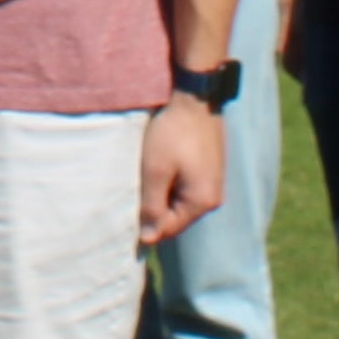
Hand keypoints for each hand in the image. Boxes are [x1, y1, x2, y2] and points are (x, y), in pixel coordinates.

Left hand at [139, 91, 222, 245]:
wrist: (195, 98)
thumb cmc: (172, 134)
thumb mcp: (155, 171)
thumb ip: (151, 206)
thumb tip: (148, 239)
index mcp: (201, 202)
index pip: (169, 229)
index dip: (145, 226)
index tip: (125, 215)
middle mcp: (213, 198)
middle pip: (176, 217)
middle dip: (154, 210)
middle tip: (133, 191)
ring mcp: (213, 183)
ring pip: (180, 202)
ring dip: (162, 195)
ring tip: (146, 177)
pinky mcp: (210, 170)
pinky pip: (187, 188)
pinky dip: (171, 183)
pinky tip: (159, 168)